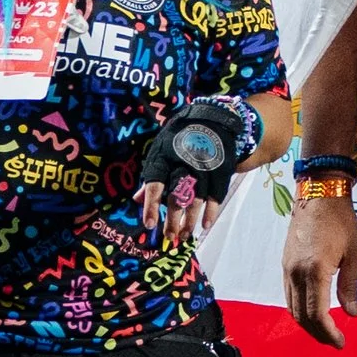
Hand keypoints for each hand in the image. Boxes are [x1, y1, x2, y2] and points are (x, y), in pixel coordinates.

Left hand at [137, 96, 258, 248]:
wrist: (213, 119)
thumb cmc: (180, 138)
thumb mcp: (161, 150)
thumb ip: (151, 175)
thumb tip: (136, 200)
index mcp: (165, 158)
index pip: (155, 185)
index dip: (151, 206)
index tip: (149, 225)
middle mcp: (184, 164)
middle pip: (177, 197)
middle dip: (172, 220)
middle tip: (169, 237)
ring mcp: (204, 168)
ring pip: (197, 200)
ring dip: (190, 221)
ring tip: (184, 235)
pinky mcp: (220, 171)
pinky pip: (216, 196)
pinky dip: (211, 212)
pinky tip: (205, 225)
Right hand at [284, 189, 356, 344]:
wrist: (318, 193)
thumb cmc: (341, 221)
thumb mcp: (354, 253)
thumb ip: (351, 286)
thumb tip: (352, 314)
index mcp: (315, 271)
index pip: (317, 314)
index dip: (328, 333)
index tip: (340, 342)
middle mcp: (296, 273)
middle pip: (302, 316)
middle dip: (318, 333)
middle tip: (335, 341)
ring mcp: (287, 269)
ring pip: (292, 307)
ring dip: (307, 324)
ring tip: (325, 331)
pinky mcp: (284, 264)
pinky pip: (289, 295)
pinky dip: (299, 310)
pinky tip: (312, 312)